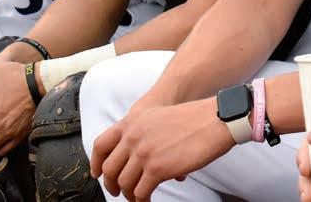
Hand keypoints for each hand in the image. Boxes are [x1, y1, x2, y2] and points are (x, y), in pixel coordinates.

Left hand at [90, 97, 232, 201]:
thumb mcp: (159, 117)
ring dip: (129, 194)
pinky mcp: (157, 169)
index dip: (95, 163)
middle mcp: (133, 136)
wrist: (215, 119)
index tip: (97, 173)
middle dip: (112, 184)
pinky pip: (140, 192)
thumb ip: (143, 132)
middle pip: (109, 168)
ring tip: (137, 197)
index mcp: (132, 121)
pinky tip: (147, 200)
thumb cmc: (194, 119)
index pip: (101, 144)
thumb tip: (135, 158)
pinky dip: (142, 200)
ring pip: (124, 184)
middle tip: (118, 191)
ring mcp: (144, 153)